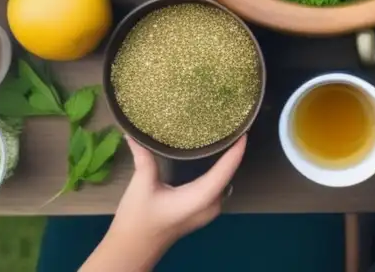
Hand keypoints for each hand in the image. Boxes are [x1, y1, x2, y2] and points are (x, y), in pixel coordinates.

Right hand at [106, 135, 245, 257]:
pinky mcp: (201, 210)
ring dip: (224, 160)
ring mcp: (207, 210)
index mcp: (199, 199)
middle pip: (227, 174)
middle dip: (231, 150)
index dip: (236, 151)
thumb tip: (134, 133)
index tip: (243, 130)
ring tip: (221, 134)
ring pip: (222, 180)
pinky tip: (209, 154)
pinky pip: (216, 185)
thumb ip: (144, 157)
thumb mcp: (141, 186)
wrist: (132, 250)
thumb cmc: (138, 221)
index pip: (225, 171)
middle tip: (229, 124)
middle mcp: (210, 205)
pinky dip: (216, 169)